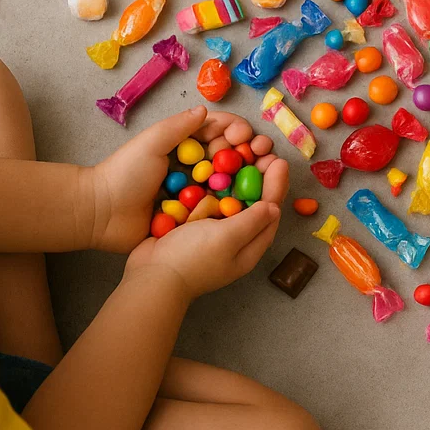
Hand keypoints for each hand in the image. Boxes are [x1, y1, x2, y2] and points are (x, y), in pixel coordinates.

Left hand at [87, 106, 279, 254]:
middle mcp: (195, 166)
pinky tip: (253, 200)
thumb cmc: (123, 174)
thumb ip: (178, 127)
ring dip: (252, 175)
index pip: (220, 131)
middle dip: (253, 151)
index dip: (237, 131)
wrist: (100, 214)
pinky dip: (238, 202)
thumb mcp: (151, 142)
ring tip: (268, 174)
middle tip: (265, 154)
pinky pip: (221, 207)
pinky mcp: (194, 215)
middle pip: (232, 155)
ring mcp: (196, 191)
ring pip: (232, 181)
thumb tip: (204, 110)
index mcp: (185, 145)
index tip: (244, 138)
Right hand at [122, 149, 286, 300]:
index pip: (271, 212)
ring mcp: (213, 235)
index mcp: (249, 247)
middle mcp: (235, 241)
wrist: (150, 275)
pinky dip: (211, 193)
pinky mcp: (193, 229)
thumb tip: (275, 207)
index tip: (278, 161)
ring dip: (233, 183)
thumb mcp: (229, 237)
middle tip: (259, 155)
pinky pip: (208, 206)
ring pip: (229, 203)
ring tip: (238, 160)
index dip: (277, 186)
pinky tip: (211, 175)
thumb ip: (253, 221)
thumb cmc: (192, 257)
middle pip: (252, 204)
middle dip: (257, 180)